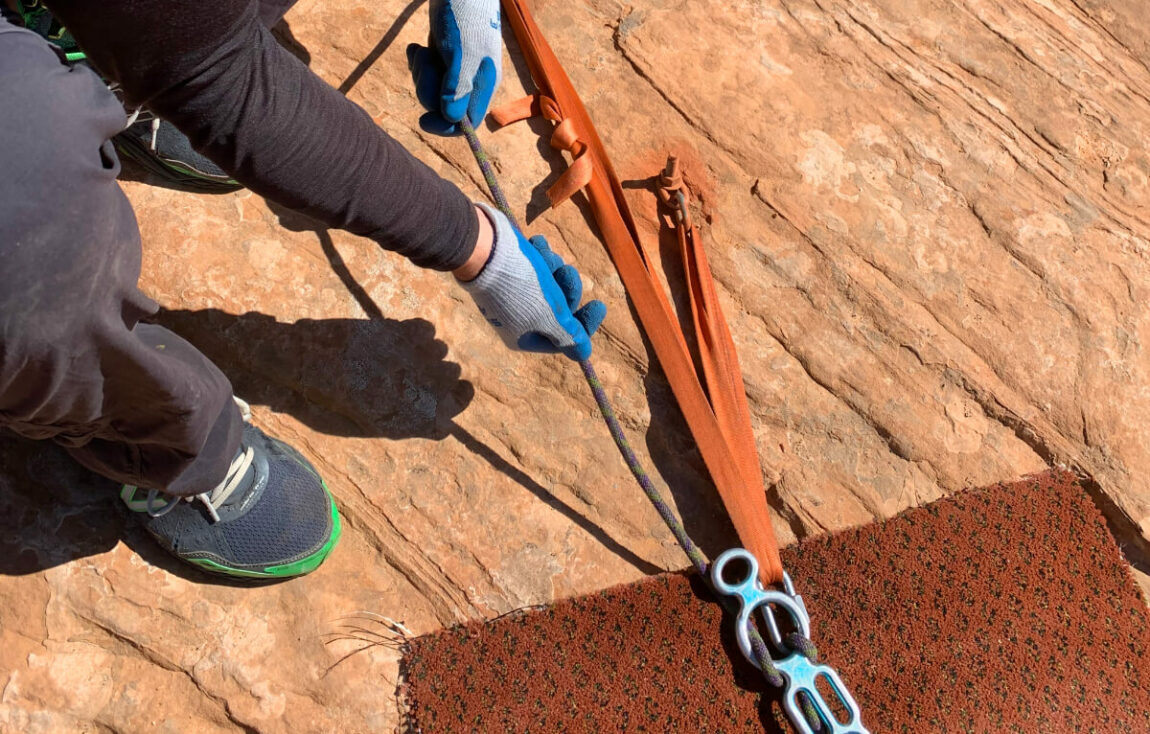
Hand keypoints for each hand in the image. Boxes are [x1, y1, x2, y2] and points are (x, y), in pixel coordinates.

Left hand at [406, 0, 501, 135]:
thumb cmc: (464, 16)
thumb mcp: (461, 54)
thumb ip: (457, 87)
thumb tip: (453, 120)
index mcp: (482, 84)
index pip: (467, 122)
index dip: (445, 127)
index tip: (423, 120)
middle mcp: (471, 81)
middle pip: (443, 107)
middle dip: (428, 89)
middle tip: (426, 61)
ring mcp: (456, 69)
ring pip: (432, 90)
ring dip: (421, 73)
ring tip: (422, 50)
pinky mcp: (443, 56)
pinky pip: (426, 72)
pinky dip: (417, 62)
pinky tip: (415, 47)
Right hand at [458, 204, 606, 360]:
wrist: (484, 248)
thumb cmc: (521, 286)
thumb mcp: (550, 316)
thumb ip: (569, 336)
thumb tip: (583, 355)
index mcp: (524, 338)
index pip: (563, 338)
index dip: (584, 324)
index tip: (600, 305)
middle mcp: (518, 318)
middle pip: (559, 308)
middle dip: (567, 288)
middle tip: (566, 272)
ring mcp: (513, 293)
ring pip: (550, 282)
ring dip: (553, 267)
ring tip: (543, 256)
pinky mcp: (511, 270)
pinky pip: (537, 265)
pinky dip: (540, 255)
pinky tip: (535, 246)